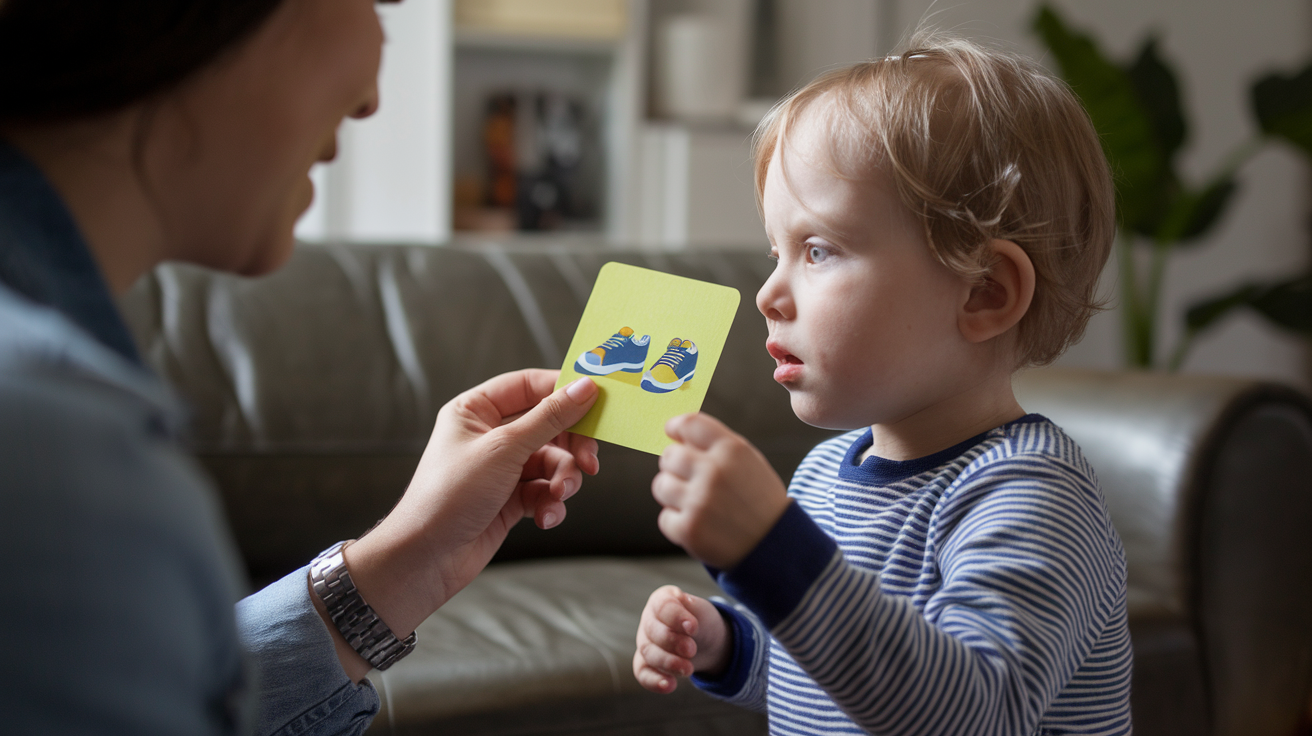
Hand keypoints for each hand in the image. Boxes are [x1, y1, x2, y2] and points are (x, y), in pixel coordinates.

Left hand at [335, 369, 598, 676]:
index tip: (598, 401)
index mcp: (475, 410)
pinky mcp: (510, 498)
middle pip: (549, 426)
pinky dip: (551, 503)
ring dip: (562, 480)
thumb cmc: (449, 496)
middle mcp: (489, 435)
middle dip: (571, 446)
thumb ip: (549, 418)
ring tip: (559, 496)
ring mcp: (501, 468)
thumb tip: (585, 388)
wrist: (425, 559)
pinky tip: (545, 518)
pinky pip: (545, 491)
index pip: (529, 386)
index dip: (564, 391)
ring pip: (552, 462)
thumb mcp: (504, 449)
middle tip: (589, 462)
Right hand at [633, 586, 729, 693]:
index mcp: (661, 600)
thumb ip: (693, 611)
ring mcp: (645, 642)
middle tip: (692, 650)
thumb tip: (686, 625)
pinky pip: (642, 673)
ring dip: (668, 662)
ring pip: (648, 653)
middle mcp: (648, 620)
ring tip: (688, 669)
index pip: (662, 607)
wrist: (705, 640)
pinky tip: (670, 686)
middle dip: (672, 642)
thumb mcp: (701, 609)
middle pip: (652, 632)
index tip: (693, 628)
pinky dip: (654, 681)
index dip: (676, 618)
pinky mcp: (645, 663)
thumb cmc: (701, 620)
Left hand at [652, 413, 789, 568]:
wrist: (776, 546)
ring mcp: (699, 502)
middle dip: (676, 466)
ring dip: (674, 494)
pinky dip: (678, 522)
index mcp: (731, 450)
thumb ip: (716, 445)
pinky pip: (665, 517)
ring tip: (697, 503)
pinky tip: (701, 524)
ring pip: (661, 486)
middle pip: (669, 456)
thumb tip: (676, 434)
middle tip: (692, 479)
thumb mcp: (749, 462)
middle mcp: (714, 472)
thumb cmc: (758, 500)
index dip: (676, 427)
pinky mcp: (689, 529)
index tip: (672, 433)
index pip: (689, 424)